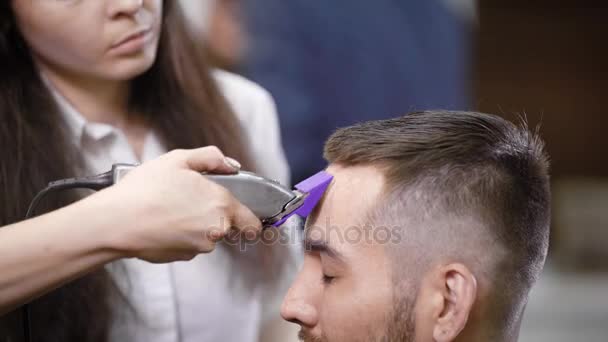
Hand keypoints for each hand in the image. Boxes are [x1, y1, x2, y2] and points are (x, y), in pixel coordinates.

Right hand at [94, 146, 261, 262]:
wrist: (115, 222)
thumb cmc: (145, 190)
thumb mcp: (179, 159)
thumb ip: (212, 158)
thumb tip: (231, 165)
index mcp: (221, 204)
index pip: (252, 222)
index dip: (249, 217)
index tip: (243, 214)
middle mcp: (216, 229)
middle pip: (227, 226)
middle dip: (213, 214)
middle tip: (188, 200)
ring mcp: (199, 246)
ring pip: (207, 235)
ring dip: (195, 225)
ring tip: (170, 209)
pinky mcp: (182, 257)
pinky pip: (189, 244)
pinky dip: (180, 235)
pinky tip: (162, 223)